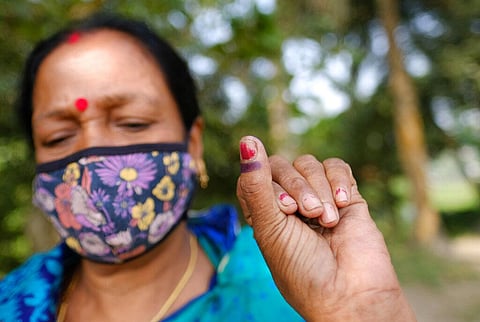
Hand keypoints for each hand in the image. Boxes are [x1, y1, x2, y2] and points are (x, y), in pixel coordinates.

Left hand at [236, 136, 415, 321]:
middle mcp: (289, 202)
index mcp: (264, 213)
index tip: (282, 209)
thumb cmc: (302, 268)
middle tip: (305, 214)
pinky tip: (342, 203)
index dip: (266, 183)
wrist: (349, 293)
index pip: (254, 175)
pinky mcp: (346, 196)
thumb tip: (246, 140)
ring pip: (308, 164)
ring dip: (317, 190)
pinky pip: (336, 167)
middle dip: (294, 187)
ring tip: (326, 220)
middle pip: (280, 165)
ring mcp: (318, 197)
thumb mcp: (270, 227)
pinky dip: (338, 180)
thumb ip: (257, 184)